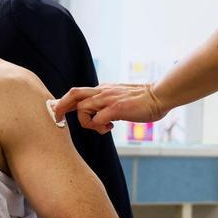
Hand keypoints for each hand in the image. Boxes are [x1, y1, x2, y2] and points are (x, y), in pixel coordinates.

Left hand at [50, 83, 167, 133]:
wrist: (159, 96)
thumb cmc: (143, 100)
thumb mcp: (121, 99)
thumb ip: (109, 104)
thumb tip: (102, 116)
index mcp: (103, 89)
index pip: (78, 92)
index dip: (65, 101)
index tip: (58, 111)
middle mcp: (103, 91)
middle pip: (73, 94)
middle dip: (60, 106)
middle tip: (58, 118)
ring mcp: (109, 99)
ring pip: (82, 109)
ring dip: (86, 123)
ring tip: (103, 128)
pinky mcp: (116, 108)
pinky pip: (97, 119)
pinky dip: (98, 127)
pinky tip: (111, 127)